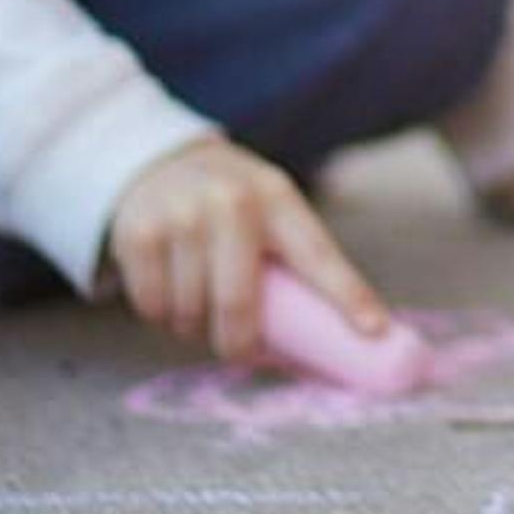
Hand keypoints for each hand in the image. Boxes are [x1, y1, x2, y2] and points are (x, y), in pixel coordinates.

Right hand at [109, 135, 389, 360]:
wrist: (157, 161)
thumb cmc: (229, 205)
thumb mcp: (270, 211)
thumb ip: (296, 262)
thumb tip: (343, 335)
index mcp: (276, 198)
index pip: (318, 254)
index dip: (347, 296)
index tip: (375, 330)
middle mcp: (230, 203)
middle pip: (237, 304)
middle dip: (239, 343)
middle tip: (240, 352)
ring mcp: (180, 217)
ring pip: (191, 313)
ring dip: (194, 327)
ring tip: (198, 302)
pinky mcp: (138, 235)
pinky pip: (153, 308)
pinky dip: (161, 315)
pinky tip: (168, 289)